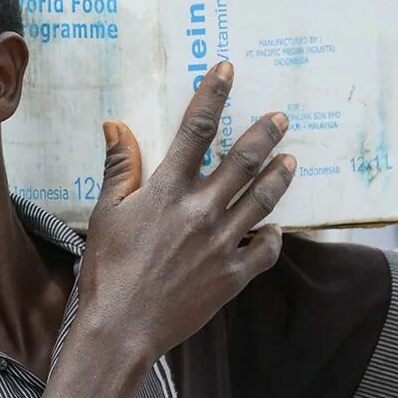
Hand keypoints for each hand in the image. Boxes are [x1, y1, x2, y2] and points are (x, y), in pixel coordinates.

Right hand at [79, 61, 293, 361]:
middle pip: (243, 160)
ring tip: (290, 162)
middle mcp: (202, 211)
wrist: (122, 328)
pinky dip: (274, 237)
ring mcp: (222, 244)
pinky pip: (265, 251)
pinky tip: (276, 229)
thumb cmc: (108, 269)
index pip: (197, 130)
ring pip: (262, 200)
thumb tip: (117, 124)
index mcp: (168, 191)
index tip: (227, 69)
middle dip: (265, 134)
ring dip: (278, 177)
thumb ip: (120, 166)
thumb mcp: (106, 212)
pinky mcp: (233, 276)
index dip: (214, 94)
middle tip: (281, 117)